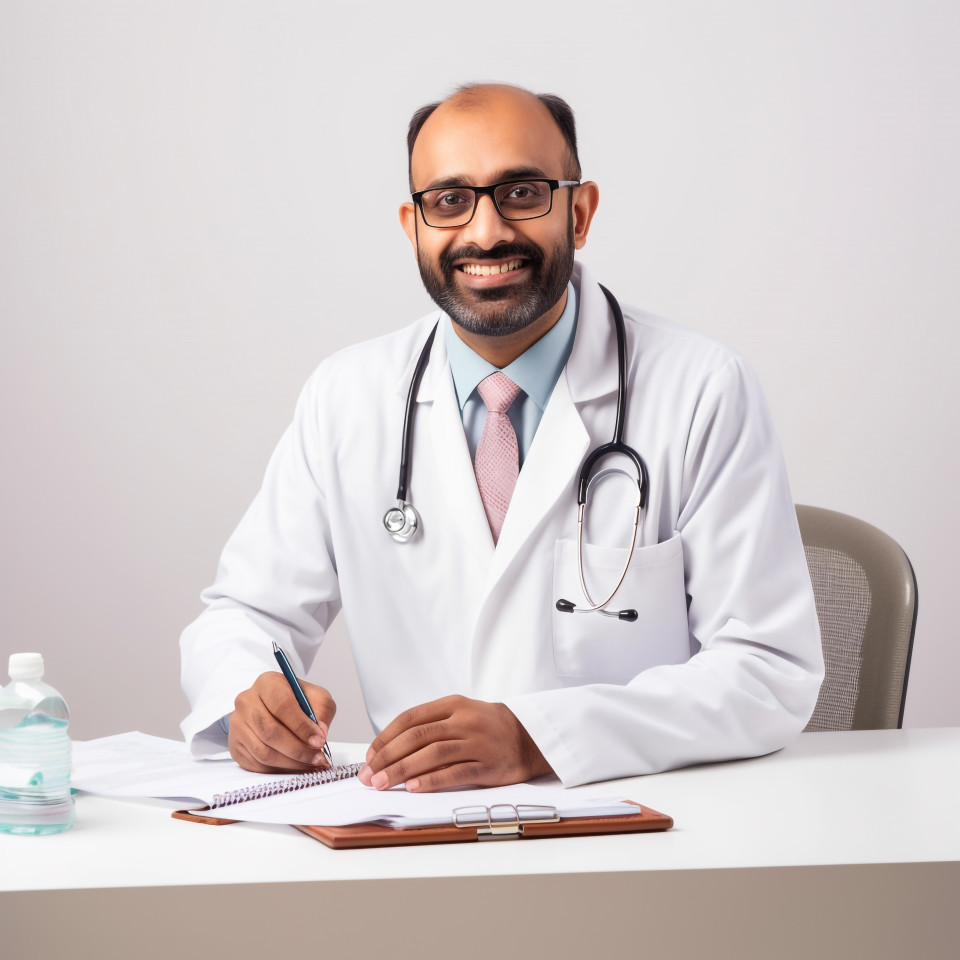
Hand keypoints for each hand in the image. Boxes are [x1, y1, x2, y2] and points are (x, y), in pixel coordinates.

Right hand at [228, 671, 335, 772]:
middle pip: (270, 731)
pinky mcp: (235, 745)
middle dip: (298, 749)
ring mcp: (237, 724)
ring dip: (290, 763)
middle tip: (318, 758)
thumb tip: (320, 733)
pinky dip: (278, 770)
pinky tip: (295, 767)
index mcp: (267, 683)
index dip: (302, 726)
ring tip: (310, 764)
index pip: (282, 705)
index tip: (319, 741)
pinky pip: (256, 765)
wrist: (274, 707)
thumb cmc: (297, 701)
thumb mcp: (316, 697)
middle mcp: (247, 701)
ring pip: (263, 752)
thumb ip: (322, 710)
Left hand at [357, 695, 552, 791]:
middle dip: (387, 757)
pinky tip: (414, 788)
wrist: (530, 736)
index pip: (411, 718)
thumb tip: (389, 748)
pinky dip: (432, 780)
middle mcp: (464, 720)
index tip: (370, 755)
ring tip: (382, 784)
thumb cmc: (487, 727)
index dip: (386, 737)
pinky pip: (456, 773)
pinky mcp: (489, 765)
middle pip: (417, 737)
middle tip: (369, 775)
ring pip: (433, 754)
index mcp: (453, 704)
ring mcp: (478, 742)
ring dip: (402, 770)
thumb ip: (431, 725)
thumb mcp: (460, 713)